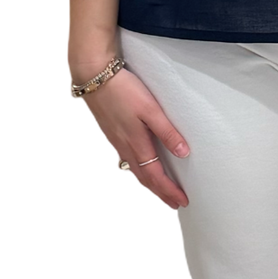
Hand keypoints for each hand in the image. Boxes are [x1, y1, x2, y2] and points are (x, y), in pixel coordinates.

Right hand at [82, 66, 190, 209]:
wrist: (94, 76)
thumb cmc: (122, 89)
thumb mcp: (150, 109)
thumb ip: (167, 131)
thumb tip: (183, 152)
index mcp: (135, 144)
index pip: (155, 176)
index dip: (169, 190)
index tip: (182, 201)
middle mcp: (124, 146)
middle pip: (144, 178)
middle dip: (160, 192)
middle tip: (174, 202)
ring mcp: (116, 140)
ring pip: (135, 169)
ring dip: (149, 182)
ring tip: (160, 189)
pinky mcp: (112, 132)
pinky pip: (127, 158)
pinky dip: (138, 169)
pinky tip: (140, 165)